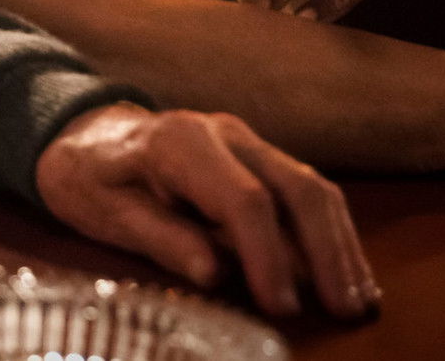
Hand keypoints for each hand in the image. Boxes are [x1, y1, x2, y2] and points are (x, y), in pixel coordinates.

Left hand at [36, 102, 377, 318]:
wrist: (85, 134)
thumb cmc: (91, 177)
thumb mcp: (105, 210)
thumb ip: (160, 238)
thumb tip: (214, 274)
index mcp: (182, 142)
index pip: (244, 199)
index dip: (269, 256)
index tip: (283, 307)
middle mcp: (225, 132)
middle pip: (297, 187)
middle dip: (327, 253)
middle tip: (345, 311)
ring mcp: (248, 142)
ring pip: (313, 187)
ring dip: (341, 246)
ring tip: (358, 302)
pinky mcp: (260, 158)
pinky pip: (307, 192)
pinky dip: (332, 234)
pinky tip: (347, 274)